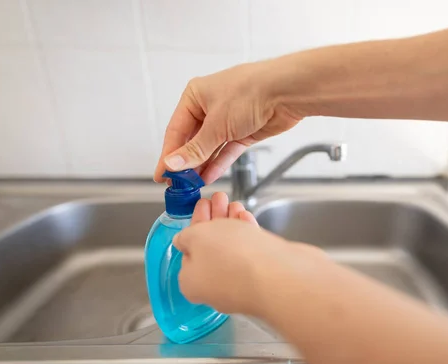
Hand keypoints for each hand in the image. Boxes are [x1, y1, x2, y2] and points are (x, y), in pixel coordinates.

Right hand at [154, 62, 301, 183]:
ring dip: (201, 166)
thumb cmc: (250, 94)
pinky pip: (227, 151)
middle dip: (186, 163)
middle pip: (192, 140)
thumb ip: (195, 149)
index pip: (175, 130)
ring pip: (210, 147)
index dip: (168, 155)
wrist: (286, 92)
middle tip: (177, 184)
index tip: (161, 175)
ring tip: (192, 185)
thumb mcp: (216, 125)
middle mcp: (209, 106)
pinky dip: (218, 163)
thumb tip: (172, 164)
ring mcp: (228, 119)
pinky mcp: (244, 131)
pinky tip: (208, 177)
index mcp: (195, 96)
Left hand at [173, 192, 287, 314]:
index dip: (195, 226)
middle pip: (211, 248)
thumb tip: (183, 242)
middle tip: (220, 198)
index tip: (202, 205)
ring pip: (232, 249)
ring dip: (232, 223)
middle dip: (215, 219)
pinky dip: (247, 234)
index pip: (188, 252)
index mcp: (192, 282)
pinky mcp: (264, 279)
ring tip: (235, 203)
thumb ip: (186, 236)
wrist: (277, 276)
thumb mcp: (197, 237)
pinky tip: (246, 218)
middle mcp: (214, 288)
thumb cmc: (230, 255)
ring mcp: (241, 285)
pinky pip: (251, 254)